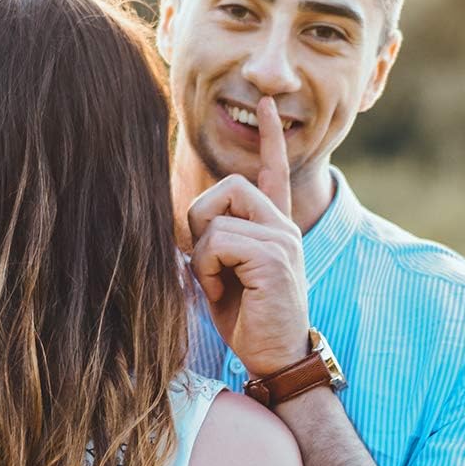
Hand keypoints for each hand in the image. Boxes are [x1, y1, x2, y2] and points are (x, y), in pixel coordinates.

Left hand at [187, 96, 309, 377]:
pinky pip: (218, 242)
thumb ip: (211, 247)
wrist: (277, 360)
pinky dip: (207, 270)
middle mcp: (283, 227)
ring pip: (217, 219)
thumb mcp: (223, 278)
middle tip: (207, 264)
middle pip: (229, 187)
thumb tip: (181, 233)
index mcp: (275, 228)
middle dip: (202, 220)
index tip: (267, 105)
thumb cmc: (249, 324)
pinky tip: (222, 294)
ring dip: (202, 257)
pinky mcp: (273, 256)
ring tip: (217, 286)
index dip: (270, 138)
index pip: (274, 172)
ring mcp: (282, 239)